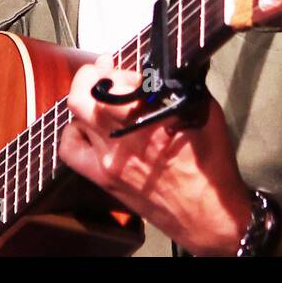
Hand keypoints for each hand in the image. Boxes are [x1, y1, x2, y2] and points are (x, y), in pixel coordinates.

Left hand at [59, 55, 252, 255]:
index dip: (122, 69)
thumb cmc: (210, 165)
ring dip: (86, 99)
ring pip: (76, 114)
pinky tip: (88, 128)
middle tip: (105, 69)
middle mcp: (124, 135)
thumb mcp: (204, 111)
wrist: (207, 213)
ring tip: (99, 97)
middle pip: (87, 90)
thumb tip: (160, 70)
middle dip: (94, 74)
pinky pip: (71, 149)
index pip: (117, 78)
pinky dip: (74, 132)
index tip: (130, 71)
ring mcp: (109, 158)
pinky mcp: (103, 177)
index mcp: (150, 116)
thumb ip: (177, 86)